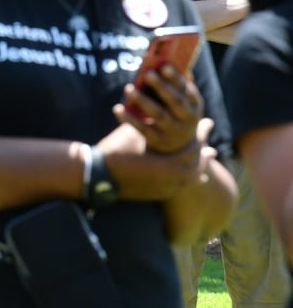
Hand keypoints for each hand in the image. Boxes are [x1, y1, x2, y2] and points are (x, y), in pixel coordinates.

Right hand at [95, 119, 217, 202]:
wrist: (96, 174)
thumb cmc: (116, 151)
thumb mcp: (137, 134)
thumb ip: (153, 126)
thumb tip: (162, 112)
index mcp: (169, 164)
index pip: (193, 148)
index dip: (201, 134)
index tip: (208, 122)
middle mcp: (171, 180)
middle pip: (195, 166)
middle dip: (203, 155)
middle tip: (211, 147)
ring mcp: (164, 190)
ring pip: (189, 179)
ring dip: (198, 169)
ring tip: (205, 163)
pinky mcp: (155, 195)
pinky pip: (179, 188)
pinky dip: (188, 181)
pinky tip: (193, 178)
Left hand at [115, 64, 202, 153]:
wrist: (177, 147)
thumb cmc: (175, 113)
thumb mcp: (182, 102)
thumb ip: (175, 85)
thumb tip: (163, 61)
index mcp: (194, 106)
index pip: (187, 90)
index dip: (176, 78)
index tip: (164, 66)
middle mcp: (186, 119)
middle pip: (174, 101)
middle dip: (161, 87)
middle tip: (147, 73)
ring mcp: (172, 130)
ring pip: (158, 114)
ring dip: (143, 101)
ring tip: (129, 88)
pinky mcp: (156, 139)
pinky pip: (141, 128)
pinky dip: (129, 118)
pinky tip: (117, 108)